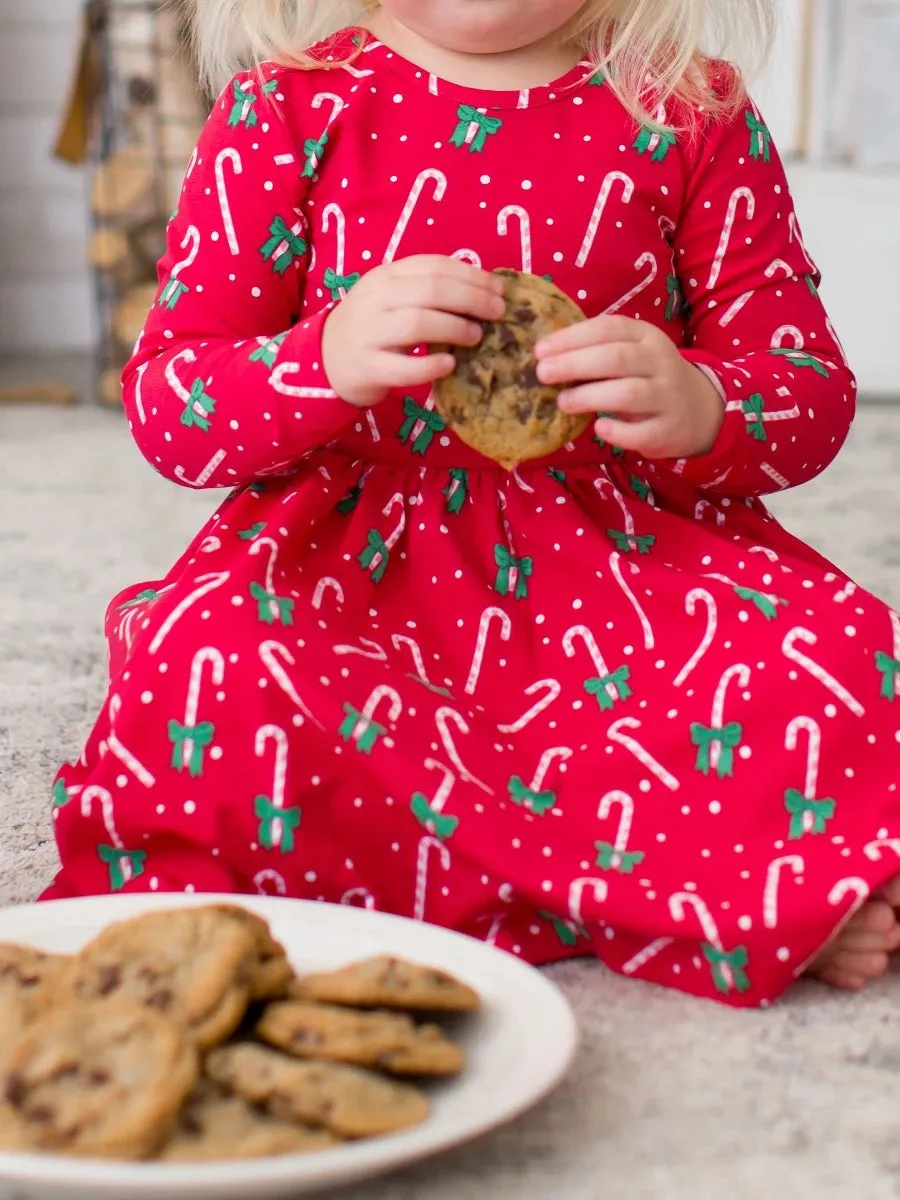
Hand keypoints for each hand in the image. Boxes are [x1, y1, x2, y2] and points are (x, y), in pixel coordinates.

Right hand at [321, 256, 505, 406]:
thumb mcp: (393, 297)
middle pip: (431, 290)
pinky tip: (449, 364)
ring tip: (476, 336)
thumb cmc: (373, 327)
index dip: (472, 275)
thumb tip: (484, 290)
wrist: (327, 360)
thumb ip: (427, 290)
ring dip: (454, 327)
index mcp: (386, 276)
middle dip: (472, 299)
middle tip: (497, 313)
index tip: (499, 289)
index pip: (434, 266)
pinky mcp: (367, 367)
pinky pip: (403, 367)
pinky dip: (430, 365)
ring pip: (417, 323)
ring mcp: (368, 333)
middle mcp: (375, 299)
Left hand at [535, 316, 724, 459]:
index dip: (572, 338)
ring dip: (590, 397)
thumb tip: (546, 357)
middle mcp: (660, 362)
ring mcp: (667, 397)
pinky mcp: (667, 430)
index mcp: (646, 337)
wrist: (699, 411)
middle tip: (542, 374)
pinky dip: (616, 431)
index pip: (608, 329)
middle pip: (616, 359)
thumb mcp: (632, 355)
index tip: (540, 350)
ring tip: (562, 402)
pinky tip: (598, 428)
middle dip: (574, 364)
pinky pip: (640, 432)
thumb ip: (597, 352)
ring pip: (628, 393)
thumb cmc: (648, 378)